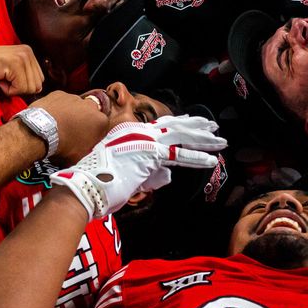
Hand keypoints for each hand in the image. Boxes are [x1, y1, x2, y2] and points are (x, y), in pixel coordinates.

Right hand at [0, 44, 44, 95]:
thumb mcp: (11, 70)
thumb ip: (25, 76)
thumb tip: (39, 89)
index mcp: (28, 52)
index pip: (39, 80)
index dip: (23, 86)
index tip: (8, 79)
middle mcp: (28, 52)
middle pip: (37, 85)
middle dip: (20, 88)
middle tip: (4, 80)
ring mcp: (22, 57)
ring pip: (30, 88)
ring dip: (13, 89)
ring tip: (0, 78)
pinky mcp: (14, 64)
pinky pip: (19, 88)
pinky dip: (7, 90)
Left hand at [23, 90, 109, 163]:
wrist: (41, 132)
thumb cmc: (61, 144)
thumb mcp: (79, 156)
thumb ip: (86, 149)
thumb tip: (82, 151)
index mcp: (100, 121)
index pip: (102, 126)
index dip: (94, 134)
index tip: (87, 139)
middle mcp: (90, 106)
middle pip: (90, 113)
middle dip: (83, 120)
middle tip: (73, 131)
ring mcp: (74, 98)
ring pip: (75, 105)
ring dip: (70, 113)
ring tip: (59, 126)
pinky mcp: (59, 94)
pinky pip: (60, 101)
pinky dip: (57, 108)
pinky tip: (51, 119)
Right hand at [50, 115, 225, 218]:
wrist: (86, 187)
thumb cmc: (101, 184)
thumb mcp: (128, 174)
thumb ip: (150, 171)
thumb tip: (168, 174)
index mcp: (130, 132)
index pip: (161, 125)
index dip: (180, 122)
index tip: (194, 120)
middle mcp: (139, 131)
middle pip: (175, 125)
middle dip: (197, 125)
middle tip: (213, 125)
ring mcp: (145, 140)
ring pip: (182, 137)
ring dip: (204, 139)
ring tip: (221, 141)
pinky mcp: (150, 154)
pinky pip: (180, 155)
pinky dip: (198, 158)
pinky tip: (213, 160)